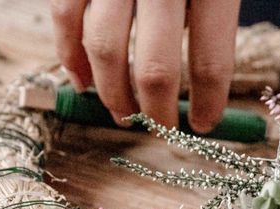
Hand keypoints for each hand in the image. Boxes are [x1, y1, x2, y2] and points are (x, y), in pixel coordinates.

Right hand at [50, 0, 239, 130]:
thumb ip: (216, 6)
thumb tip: (203, 72)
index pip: (211, 60)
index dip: (207, 103)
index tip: (201, 125)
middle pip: (154, 65)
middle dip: (155, 109)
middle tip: (159, 126)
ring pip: (102, 47)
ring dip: (110, 91)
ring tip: (122, 111)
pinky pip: (64, 14)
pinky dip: (68, 52)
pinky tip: (82, 76)